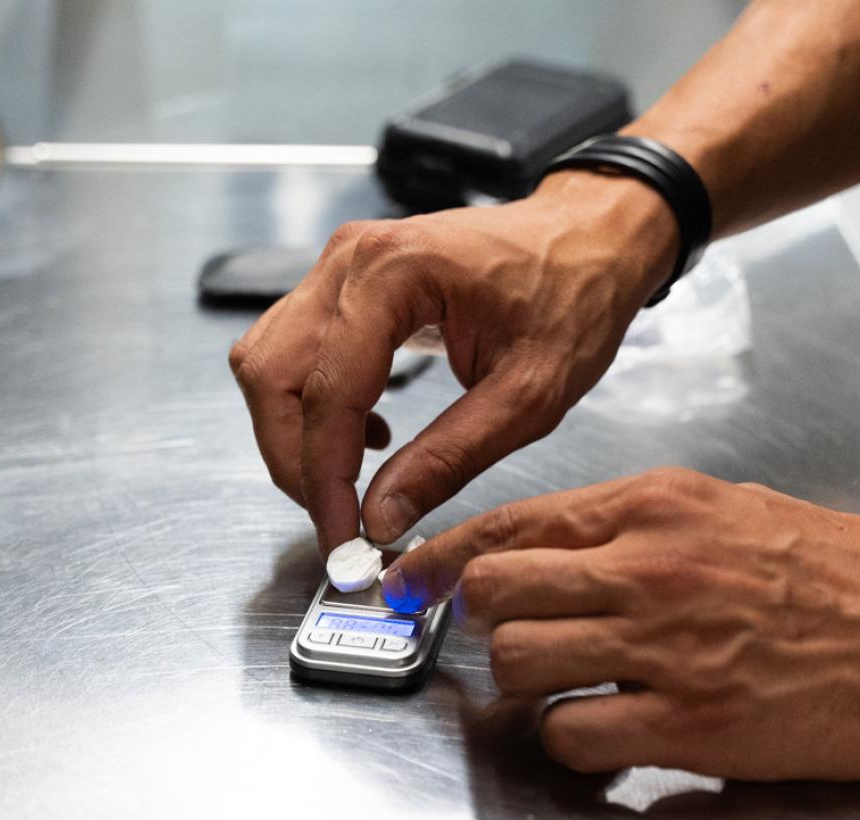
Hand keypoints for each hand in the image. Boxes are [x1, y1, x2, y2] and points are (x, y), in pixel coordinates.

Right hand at [228, 173, 676, 554]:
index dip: (324, 480)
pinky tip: (369, 434)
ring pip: (268, 363)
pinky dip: (312, 404)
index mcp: (396, 273)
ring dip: (296, 434)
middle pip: (272, 375)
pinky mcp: (347, 280)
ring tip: (353, 480)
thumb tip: (381, 516)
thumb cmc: (574, 295)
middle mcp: (353, 259)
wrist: (590, 239)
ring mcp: (342, 264)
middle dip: (294, 460)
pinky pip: (293, 349)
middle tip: (339, 519)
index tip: (341, 539)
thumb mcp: (529, 394)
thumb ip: (450, 458)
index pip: (327, 393)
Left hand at [383, 468, 859, 779]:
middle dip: (483, 616)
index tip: (412, 574)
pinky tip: (600, 732)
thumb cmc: (849, 573)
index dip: (446, 553)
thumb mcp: (737, 507)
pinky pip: (572, 734)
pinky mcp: (685, 724)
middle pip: (496, 589)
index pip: (513, 522)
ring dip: (524, 680)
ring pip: (517, 661)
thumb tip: (571, 544)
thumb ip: (646, 522)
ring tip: (563, 686)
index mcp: (657, 507)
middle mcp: (646, 569)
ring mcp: (661, 648)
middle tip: (507, 635)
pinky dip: (569, 740)